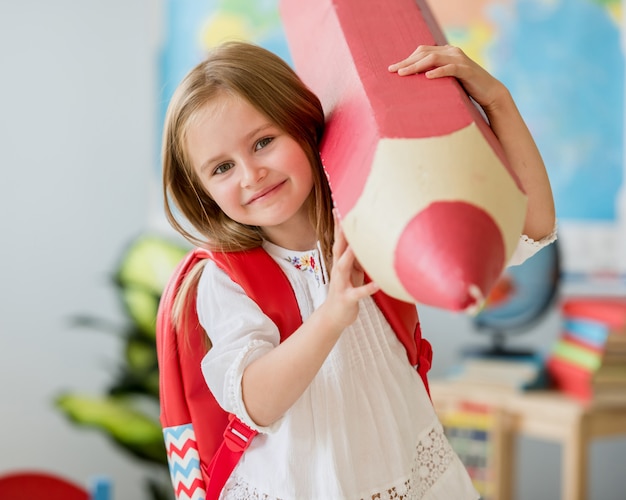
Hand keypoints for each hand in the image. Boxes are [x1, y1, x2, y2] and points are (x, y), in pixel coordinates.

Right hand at [323, 212, 379, 329]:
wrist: (333, 317)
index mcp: (340, 262)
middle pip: (338, 248)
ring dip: (348, 256)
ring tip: (355, 246)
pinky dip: (367, 288)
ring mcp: (341, 284)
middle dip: (340, 232)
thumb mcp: (352, 270)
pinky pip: (358, 293)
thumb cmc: (346, 290)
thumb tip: (366, 237)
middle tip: (342, 215)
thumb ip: (357, 255)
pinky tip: (378, 284)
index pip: (340, 239)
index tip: (340, 205)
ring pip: (343, 267)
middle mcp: (338, 270)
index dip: (340, 223)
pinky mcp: (348, 299)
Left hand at [388, 44, 508, 112]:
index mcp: (446, 52)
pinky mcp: (467, 70)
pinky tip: (427, 77)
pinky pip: (450, 68)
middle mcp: (452, 52)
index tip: (392, 68)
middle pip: (425, 53)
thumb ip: (433, 74)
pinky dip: (438, 72)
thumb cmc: (465, 88)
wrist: (489, 92)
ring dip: (416, 66)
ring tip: (403, 74)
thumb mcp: (446, 79)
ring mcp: (460, 59)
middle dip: (407, 62)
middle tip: (393, 71)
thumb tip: (413, 81)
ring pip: (434, 59)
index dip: (407, 59)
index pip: (422, 51)